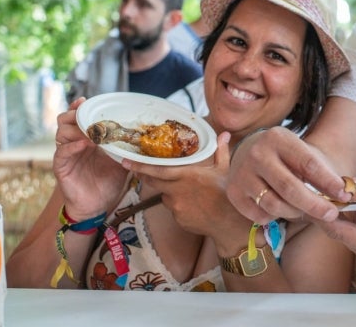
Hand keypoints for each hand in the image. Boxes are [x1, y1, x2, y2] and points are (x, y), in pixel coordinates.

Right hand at [52, 97, 127, 218]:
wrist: (97, 205)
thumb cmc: (107, 181)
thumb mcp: (120, 161)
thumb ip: (124, 147)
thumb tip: (139, 136)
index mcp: (86, 139)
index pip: (77, 117)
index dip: (79, 107)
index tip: (85, 100)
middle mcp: (74, 144)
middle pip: (65, 120)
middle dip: (75, 114)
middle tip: (88, 114)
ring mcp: (67, 154)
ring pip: (61, 133)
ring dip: (76, 128)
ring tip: (91, 131)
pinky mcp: (62, 167)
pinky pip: (62, 152)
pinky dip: (72, 146)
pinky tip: (85, 145)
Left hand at [123, 132, 250, 240]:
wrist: (229, 221)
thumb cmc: (228, 192)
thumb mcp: (224, 168)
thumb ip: (220, 150)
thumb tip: (224, 134)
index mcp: (187, 175)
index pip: (158, 170)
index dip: (141, 166)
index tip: (126, 162)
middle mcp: (177, 190)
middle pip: (153, 182)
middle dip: (145, 176)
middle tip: (138, 171)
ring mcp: (176, 207)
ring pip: (165, 196)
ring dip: (170, 192)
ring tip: (187, 193)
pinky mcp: (178, 219)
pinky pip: (174, 210)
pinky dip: (179, 206)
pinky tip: (193, 206)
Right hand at [225, 127, 350, 223]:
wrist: (250, 152)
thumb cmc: (287, 157)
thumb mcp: (305, 154)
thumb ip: (328, 173)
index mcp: (279, 138)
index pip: (308, 164)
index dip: (328, 182)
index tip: (344, 195)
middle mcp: (257, 154)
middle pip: (290, 188)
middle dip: (315, 205)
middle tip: (331, 214)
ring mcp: (242, 173)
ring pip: (274, 204)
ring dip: (294, 212)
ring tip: (304, 210)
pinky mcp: (234, 192)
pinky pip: (260, 215)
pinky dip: (274, 217)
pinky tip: (281, 208)